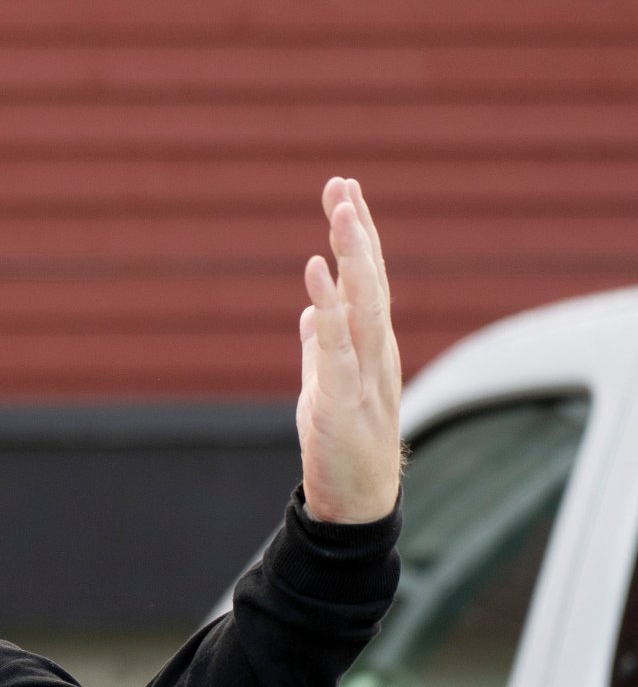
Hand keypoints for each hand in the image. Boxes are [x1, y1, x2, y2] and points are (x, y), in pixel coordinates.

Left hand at [296, 177, 403, 523]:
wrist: (356, 503)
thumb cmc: (342, 446)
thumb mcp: (325, 388)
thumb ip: (321, 349)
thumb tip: (310, 314)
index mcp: (373, 347)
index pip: (369, 280)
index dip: (358, 237)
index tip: (346, 191)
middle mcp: (377, 352)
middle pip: (372, 280)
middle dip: (358, 231)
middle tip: (344, 183)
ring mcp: (364, 374)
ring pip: (363, 303)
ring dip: (352, 254)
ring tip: (340, 210)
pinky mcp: (340, 398)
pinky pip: (335, 345)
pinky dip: (328, 305)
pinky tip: (315, 271)